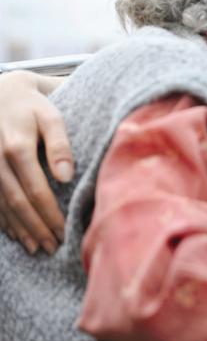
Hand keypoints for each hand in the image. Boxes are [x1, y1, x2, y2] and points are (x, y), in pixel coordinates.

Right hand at [0, 71, 70, 253]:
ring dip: (19, 229)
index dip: (50, 214)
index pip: (36, 191)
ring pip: (1, 205)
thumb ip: (60, 146)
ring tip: (37, 247)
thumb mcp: (51, 117)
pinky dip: (2, 220)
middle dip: (36, 228)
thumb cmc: (33, 106)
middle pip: (17, 203)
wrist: (0, 93)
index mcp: (17, 148)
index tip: (64, 231)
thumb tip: (66, 177)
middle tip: (53, 247)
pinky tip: (15, 234)